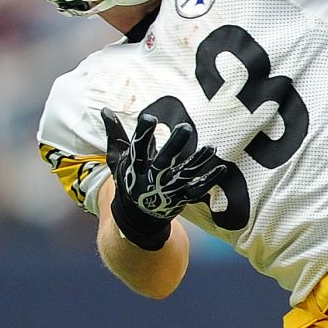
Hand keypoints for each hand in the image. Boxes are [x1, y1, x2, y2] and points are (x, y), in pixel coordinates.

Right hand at [100, 108, 226, 250]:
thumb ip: (114, 135)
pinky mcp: (182, 198)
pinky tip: (222, 168)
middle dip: (174, 145)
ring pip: (185, 174)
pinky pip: (198, 190)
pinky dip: (210, 180)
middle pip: (163, 161)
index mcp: (135, 167)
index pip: (138, 148)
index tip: (149, 117)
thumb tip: (104, 109)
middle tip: (185, 127)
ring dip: (198, 161)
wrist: (135, 217)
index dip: (143, 133)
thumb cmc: (128, 180)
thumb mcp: (118, 160)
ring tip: (211, 147)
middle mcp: (151, 179)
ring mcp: (168, 190)